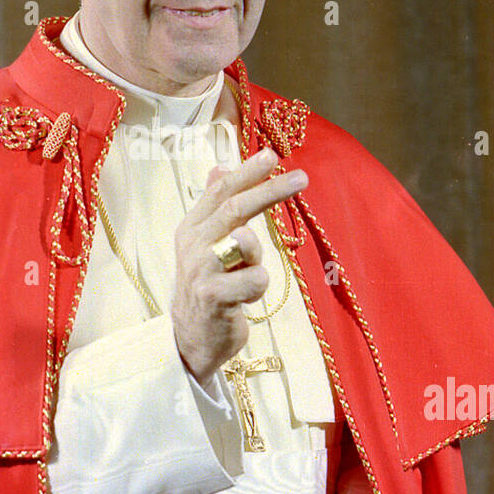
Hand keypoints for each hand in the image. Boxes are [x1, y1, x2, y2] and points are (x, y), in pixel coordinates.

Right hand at [171, 147, 306, 382]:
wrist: (192, 337)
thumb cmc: (208, 286)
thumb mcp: (205, 244)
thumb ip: (213, 207)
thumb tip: (220, 167)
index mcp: (192, 228)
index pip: (220, 191)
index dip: (247, 172)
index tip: (273, 156)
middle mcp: (194, 245)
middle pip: (235, 208)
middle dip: (270, 190)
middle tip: (301, 178)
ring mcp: (202, 271)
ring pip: (248, 242)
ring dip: (258, 255)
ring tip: (247, 274)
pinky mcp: (214, 296)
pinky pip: (255, 279)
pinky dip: (260, 286)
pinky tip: (247, 297)